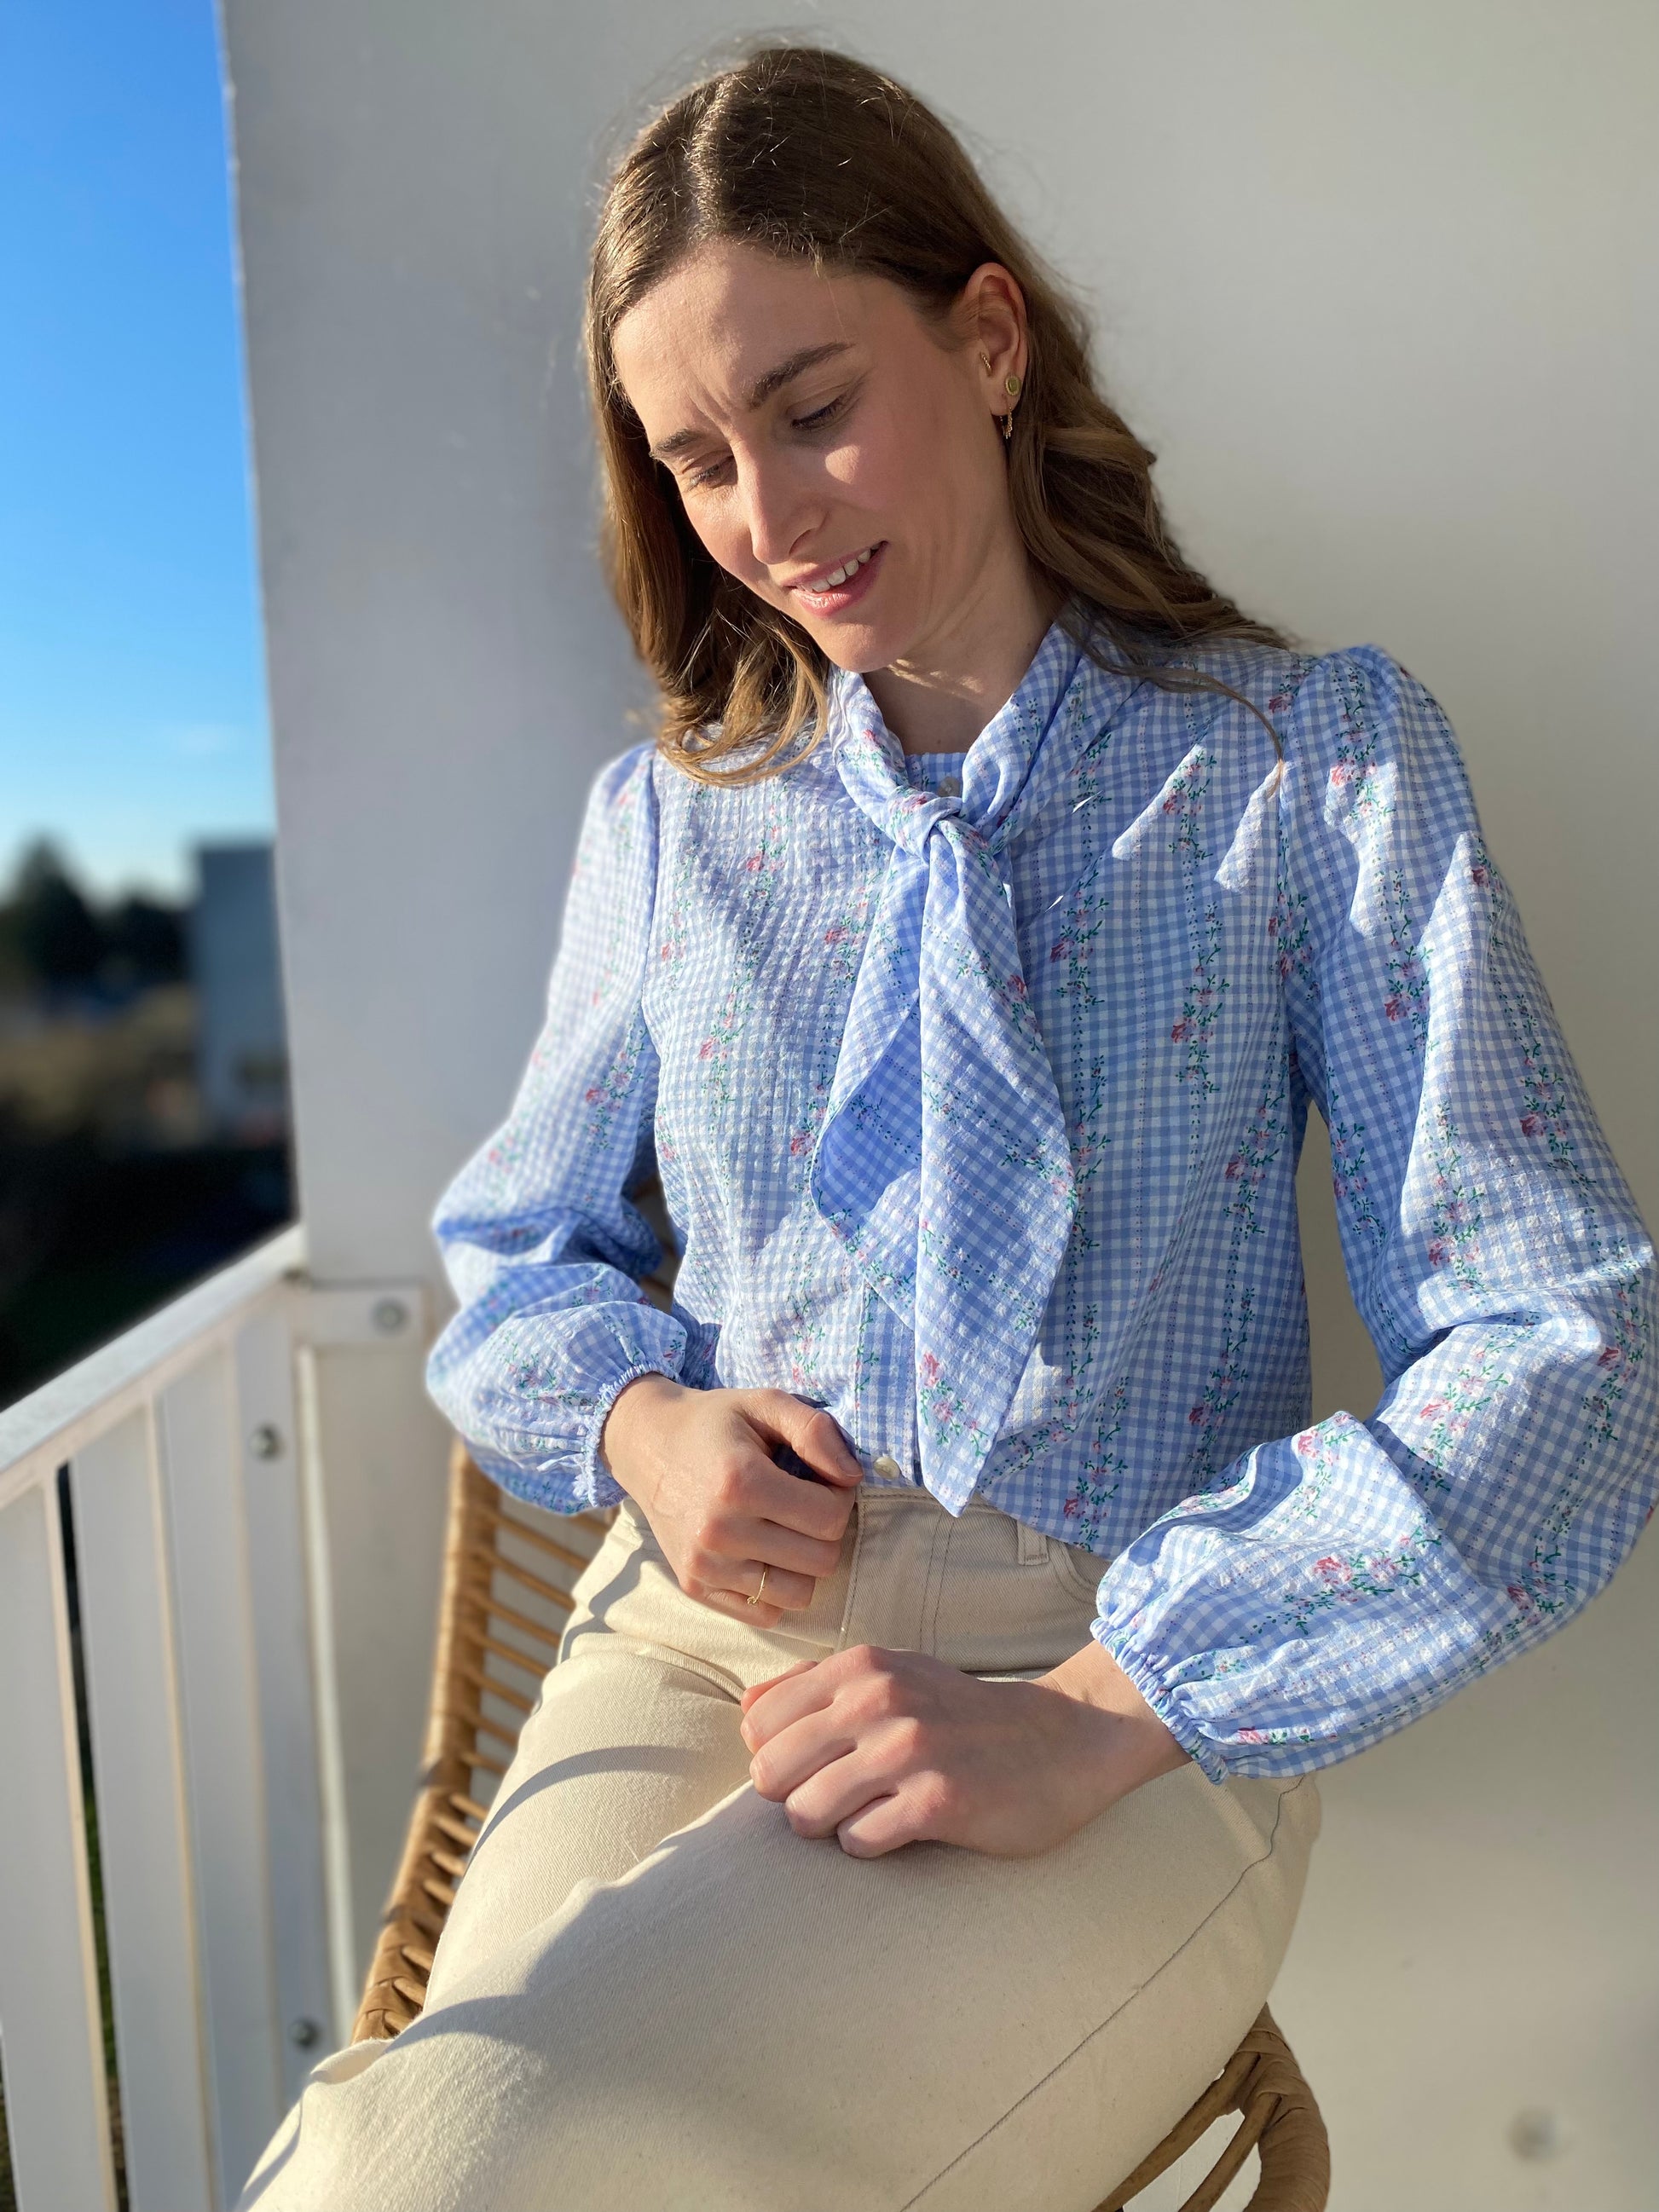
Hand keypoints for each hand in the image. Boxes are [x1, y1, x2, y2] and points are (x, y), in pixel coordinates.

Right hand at [599, 1375, 862, 1624]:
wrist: (648, 1445)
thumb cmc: (717, 1423)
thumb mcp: (767, 1403)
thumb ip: (816, 1431)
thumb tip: (853, 1477)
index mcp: (739, 1483)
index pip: (830, 1519)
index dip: (840, 1497)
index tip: (822, 1480)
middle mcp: (719, 1532)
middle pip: (821, 1560)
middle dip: (826, 1531)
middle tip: (805, 1503)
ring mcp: (704, 1567)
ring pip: (799, 1594)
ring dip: (804, 1563)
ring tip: (785, 1528)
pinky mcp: (695, 1588)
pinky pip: (766, 1613)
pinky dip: (775, 1587)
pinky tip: (764, 1551)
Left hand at [737, 1637, 1189, 1857]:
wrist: (1062, 1740)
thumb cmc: (961, 1714)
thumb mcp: (891, 1675)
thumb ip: (815, 1686)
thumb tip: (745, 1710)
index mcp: (860, 1666)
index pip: (757, 1723)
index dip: (775, 1755)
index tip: (813, 1765)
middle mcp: (877, 1700)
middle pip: (770, 1772)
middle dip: (791, 1798)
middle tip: (835, 1799)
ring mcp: (908, 1751)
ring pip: (804, 1813)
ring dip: (827, 1827)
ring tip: (864, 1815)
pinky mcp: (938, 1802)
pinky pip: (857, 1843)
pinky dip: (868, 1846)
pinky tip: (900, 1829)